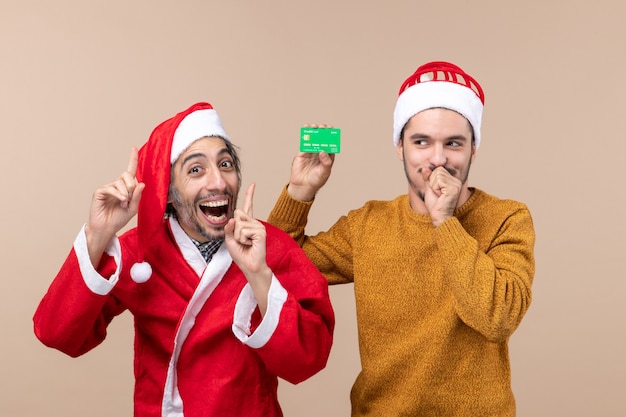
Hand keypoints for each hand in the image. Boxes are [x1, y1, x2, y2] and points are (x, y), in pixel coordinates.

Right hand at [85, 147, 144, 265]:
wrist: (106, 229)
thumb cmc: (118, 219)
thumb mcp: (133, 209)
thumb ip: (138, 196)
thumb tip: (141, 183)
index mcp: (125, 188)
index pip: (130, 171)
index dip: (132, 159)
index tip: (133, 148)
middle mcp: (116, 185)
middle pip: (127, 175)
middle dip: (132, 186)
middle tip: (130, 199)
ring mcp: (107, 188)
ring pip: (120, 182)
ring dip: (126, 194)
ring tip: (124, 204)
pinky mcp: (99, 192)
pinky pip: (111, 188)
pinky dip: (118, 194)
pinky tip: (121, 201)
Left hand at [225, 183, 271, 312]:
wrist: (249, 266)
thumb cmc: (241, 254)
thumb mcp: (229, 239)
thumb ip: (229, 227)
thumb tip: (233, 219)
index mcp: (247, 223)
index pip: (248, 206)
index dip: (250, 195)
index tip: (253, 184)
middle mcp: (254, 222)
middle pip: (237, 214)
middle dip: (233, 229)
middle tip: (241, 240)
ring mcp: (258, 226)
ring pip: (239, 224)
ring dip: (238, 236)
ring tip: (246, 244)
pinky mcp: (261, 231)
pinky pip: (243, 230)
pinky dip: (243, 239)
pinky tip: (250, 244)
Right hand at [286, 124, 334, 200]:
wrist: (303, 186)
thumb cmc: (316, 180)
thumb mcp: (324, 172)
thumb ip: (326, 162)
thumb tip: (323, 151)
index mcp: (327, 157)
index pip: (331, 144)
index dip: (331, 136)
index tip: (331, 130)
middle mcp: (319, 153)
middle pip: (322, 140)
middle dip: (323, 132)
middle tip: (323, 127)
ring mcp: (311, 152)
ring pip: (313, 139)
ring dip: (314, 131)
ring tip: (315, 126)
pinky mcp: (302, 153)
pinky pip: (304, 142)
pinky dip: (305, 135)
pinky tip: (306, 128)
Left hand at [421, 166, 461, 226]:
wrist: (439, 216)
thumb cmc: (435, 205)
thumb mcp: (429, 188)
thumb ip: (428, 177)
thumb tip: (425, 168)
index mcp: (453, 180)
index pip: (439, 169)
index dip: (432, 179)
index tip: (436, 190)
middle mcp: (456, 181)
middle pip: (438, 170)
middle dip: (432, 182)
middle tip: (437, 193)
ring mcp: (456, 184)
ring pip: (437, 174)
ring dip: (433, 186)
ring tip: (438, 194)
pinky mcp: (453, 188)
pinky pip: (438, 179)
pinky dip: (435, 188)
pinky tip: (440, 195)